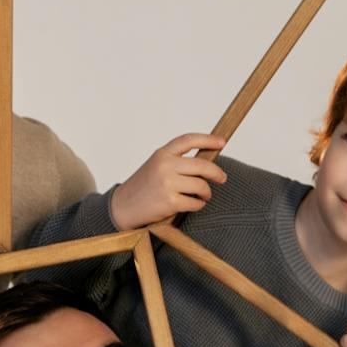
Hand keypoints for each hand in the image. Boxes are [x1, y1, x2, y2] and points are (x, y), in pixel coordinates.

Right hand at [108, 134, 229, 230]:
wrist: (123, 206)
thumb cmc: (144, 186)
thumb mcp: (156, 166)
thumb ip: (177, 161)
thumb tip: (207, 162)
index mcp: (162, 154)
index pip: (188, 140)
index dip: (208, 139)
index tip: (222, 142)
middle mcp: (165, 165)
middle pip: (202, 166)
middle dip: (217, 173)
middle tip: (222, 178)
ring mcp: (167, 183)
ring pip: (201, 186)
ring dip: (206, 193)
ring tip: (202, 196)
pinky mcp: (170, 201)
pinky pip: (196, 203)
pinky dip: (198, 205)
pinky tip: (193, 205)